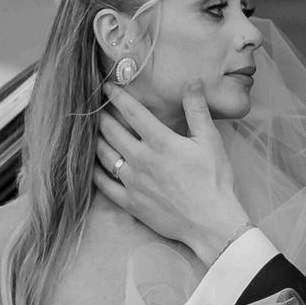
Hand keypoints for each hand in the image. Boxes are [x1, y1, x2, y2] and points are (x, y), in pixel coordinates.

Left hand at [93, 85, 253, 261]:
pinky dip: (95, 171)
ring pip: (103, 155)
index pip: (131, 112)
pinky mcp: (130, 203)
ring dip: (95, 140)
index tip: (106, 86)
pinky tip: (92, 164)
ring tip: (91, 131)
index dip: (116, 96)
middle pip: (111, 131)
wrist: (211, 223)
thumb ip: (197, 109)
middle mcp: (140, 159)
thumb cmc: (214, 181)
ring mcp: (132, 182)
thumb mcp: (210, 140)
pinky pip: (103, 184)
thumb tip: (193, 81)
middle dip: (101, 116)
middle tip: (95, 107)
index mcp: (160, 141)